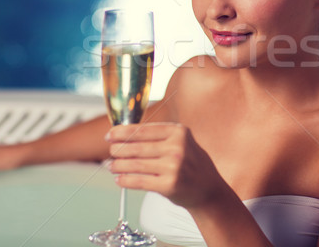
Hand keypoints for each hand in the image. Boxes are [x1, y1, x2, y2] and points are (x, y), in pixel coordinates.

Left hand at [107, 123, 224, 208]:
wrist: (208, 189)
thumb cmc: (191, 164)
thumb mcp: (182, 142)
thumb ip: (159, 137)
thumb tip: (125, 135)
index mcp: (178, 132)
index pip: (144, 130)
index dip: (123, 132)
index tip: (110, 135)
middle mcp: (177, 147)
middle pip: (137, 147)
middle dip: (118, 149)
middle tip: (110, 152)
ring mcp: (174, 167)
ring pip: (136, 164)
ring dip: (118, 165)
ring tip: (111, 166)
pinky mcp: (169, 185)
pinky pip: (140, 181)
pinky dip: (126, 180)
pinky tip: (119, 179)